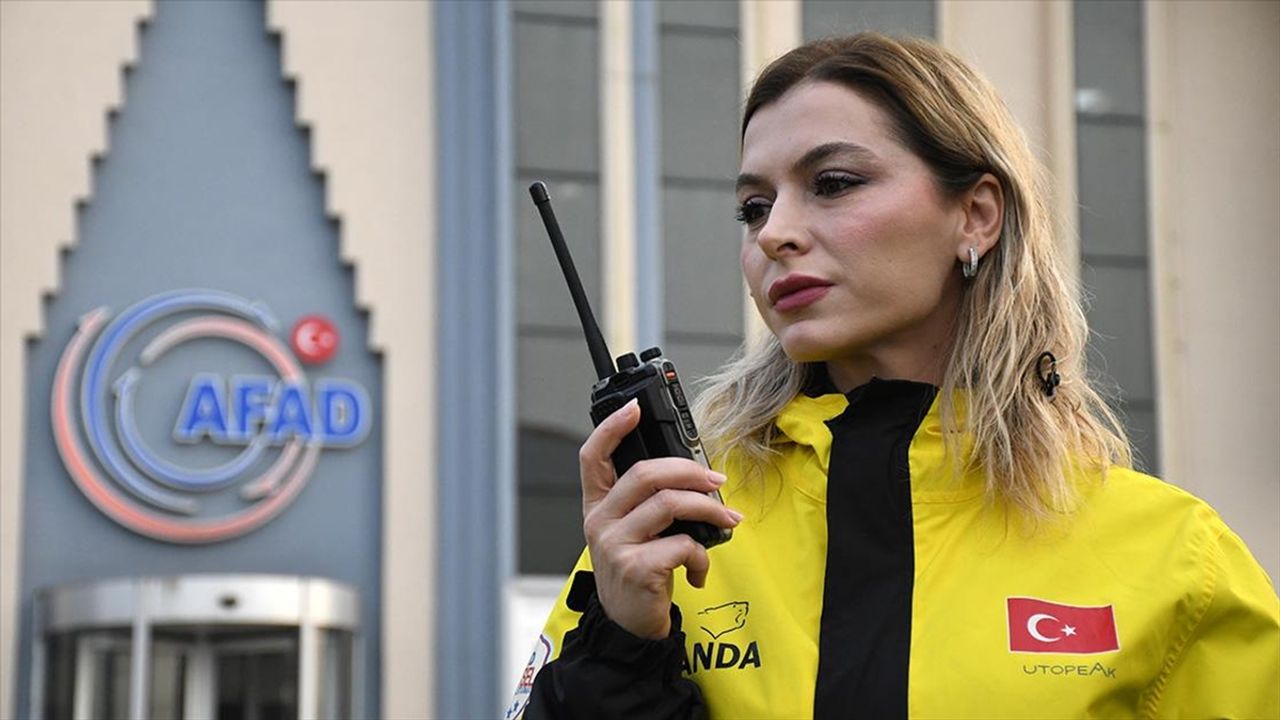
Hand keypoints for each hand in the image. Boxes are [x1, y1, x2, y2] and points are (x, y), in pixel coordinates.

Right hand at [579, 400, 743, 639]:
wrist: (629, 626)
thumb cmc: (638, 572)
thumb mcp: (635, 533)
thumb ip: (651, 504)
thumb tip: (698, 478)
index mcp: (599, 506)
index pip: (593, 457)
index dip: (612, 428)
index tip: (635, 408)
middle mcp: (601, 521)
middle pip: (645, 473)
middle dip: (690, 471)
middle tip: (717, 482)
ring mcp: (615, 544)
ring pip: (670, 504)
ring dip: (708, 509)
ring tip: (726, 520)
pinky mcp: (636, 568)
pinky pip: (682, 545)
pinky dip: (702, 555)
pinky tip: (698, 570)